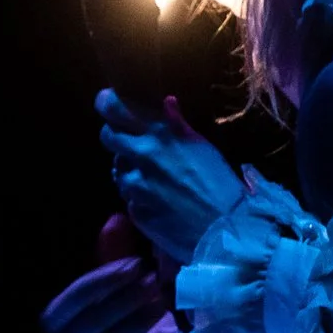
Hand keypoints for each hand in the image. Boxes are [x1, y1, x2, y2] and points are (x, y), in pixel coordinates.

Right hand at [42, 256, 178, 332]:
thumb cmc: (125, 321)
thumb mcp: (120, 286)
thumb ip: (115, 255)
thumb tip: (117, 219)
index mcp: (57, 324)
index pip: (66, 304)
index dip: (100, 282)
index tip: (135, 266)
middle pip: (85, 327)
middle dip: (121, 302)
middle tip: (153, 284)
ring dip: (134, 324)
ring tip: (160, 305)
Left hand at [96, 91, 243, 262]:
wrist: (226, 230)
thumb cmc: (221, 184)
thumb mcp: (202, 147)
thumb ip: (177, 124)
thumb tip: (166, 101)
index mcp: (161, 134)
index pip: (115, 108)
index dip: (107, 102)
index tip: (107, 101)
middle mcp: (142, 155)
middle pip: (108, 137)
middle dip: (115, 136)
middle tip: (129, 141)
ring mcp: (135, 186)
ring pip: (118, 169)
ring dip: (129, 169)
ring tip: (152, 177)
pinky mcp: (134, 210)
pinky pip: (128, 197)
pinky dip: (138, 195)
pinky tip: (158, 199)